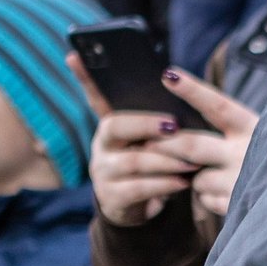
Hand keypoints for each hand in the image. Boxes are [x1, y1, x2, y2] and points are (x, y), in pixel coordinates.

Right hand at [70, 53, 198, 226]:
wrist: (140, 210)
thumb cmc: (153, 168)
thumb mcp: (154, 144)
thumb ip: (161, 125)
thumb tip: (184, 96)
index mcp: (113, 127)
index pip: (96, 97)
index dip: (85, 78)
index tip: (74, 55)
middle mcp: (102, 144)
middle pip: (115, 125)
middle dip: (145, 124)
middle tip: (174, 125)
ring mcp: (104, 171)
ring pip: (132, 161)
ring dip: (165, 160)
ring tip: (191, 161)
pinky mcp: (113, 197)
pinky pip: (139, 188)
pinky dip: (164, 185)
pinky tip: (184, 183)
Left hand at [151, 69, 259, 216]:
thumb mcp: (263, 136)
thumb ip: (232, 130)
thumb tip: (182, 129)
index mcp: (254, 129)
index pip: (218, 106)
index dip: (192, 90)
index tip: (168, 75)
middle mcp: (246, 153)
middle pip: (190, 146)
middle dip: (165, 145)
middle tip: (148, 143)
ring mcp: (241, 182)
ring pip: (196, 177)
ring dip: (196, 177)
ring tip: (217, 176)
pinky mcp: (237, 206)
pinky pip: (206, 200)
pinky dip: (209, 197)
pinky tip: (229, 194)